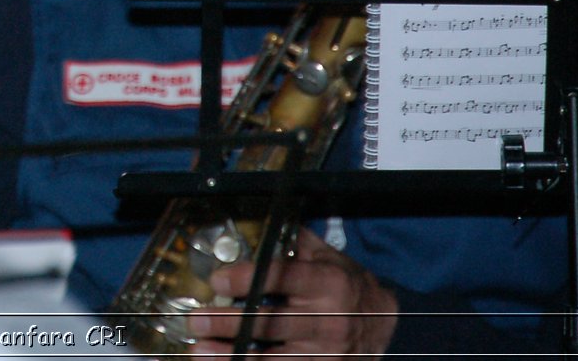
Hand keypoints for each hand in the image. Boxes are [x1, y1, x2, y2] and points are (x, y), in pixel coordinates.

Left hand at [186, 228, 398, 359]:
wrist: (382, 321)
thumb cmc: (344, 283)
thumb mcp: (326, 256)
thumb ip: (292, 243)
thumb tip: (252, 229)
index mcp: (328, 281)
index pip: (280, 278)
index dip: (246, 279)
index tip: (217, 280)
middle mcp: (330, 317)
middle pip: (270, 322)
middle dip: (227, 322)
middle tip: (195, 320)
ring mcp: (328, 350)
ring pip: (273, 357)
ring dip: (232, 355)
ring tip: (200, 350)